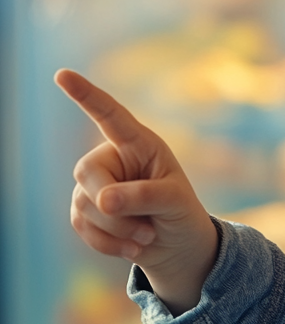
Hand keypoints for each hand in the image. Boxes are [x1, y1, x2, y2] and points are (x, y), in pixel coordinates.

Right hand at [55, 69, 218, 315]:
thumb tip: (103, 200)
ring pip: (84, 204)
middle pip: (87, 171)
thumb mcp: (175, 202)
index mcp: (139, 144)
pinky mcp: (84, 211)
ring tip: (148, 235)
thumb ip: (145, 195)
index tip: (62, 74)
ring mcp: (94, 185)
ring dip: (118, 230)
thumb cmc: (181, 214)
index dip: (86, 95)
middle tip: (147, 225)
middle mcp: (112, 159)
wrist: (177, 246)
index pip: (110, 115)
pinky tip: (134, 248)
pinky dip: (109, 244)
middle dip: (112, 203)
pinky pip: (82, 226)